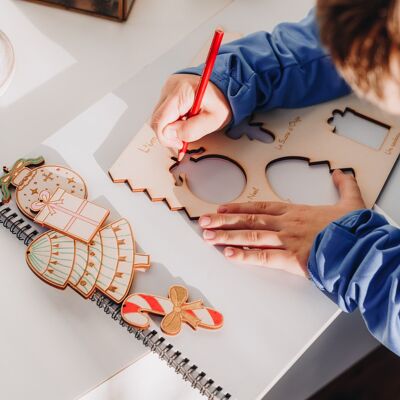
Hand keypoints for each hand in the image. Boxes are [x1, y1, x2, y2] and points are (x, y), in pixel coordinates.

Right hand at [150, 74, 231, 148]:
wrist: (227, 85)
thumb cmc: (222, 101)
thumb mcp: (212, 121)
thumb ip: (191, 130)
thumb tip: (170, 135)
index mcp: (182, 92)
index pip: (159, 120)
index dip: (166, 138)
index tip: (179, 144)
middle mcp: (170, 87)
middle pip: (157, 119)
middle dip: (168, 133)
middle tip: (183, 138)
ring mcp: (167, 88)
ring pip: (159, 116)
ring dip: (170, 126)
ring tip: (188, 124)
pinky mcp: (168, 91)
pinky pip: (163, 111)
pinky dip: (172, 120)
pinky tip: (185, 119)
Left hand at [198, 170, 365, 276]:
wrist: (362, 245)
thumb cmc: (353, 228)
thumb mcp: (351, 201)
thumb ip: (344, 185)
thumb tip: (340, 172)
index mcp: (295, 211)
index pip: (260, 207)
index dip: (239, 208)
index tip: (222, 208)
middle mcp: (286, 223)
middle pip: (249, 220)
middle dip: (224, 221)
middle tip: (204, 221)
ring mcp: (286, 240)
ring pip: (250, 236)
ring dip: (227, 236)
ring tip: (208, 236)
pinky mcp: (291, 258)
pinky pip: (262, 257)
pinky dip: (244, 256)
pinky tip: (228, 255)